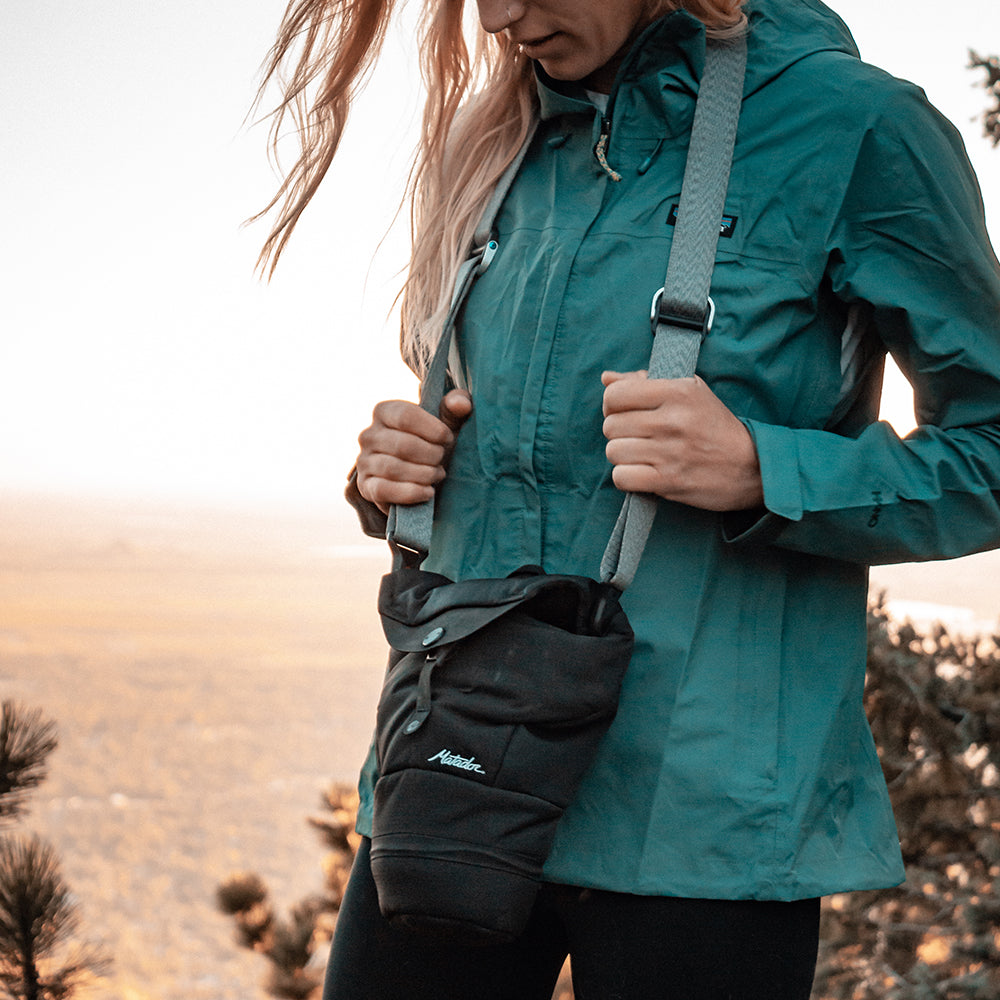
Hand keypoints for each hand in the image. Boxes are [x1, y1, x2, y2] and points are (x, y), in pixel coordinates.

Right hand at [355, 390, 472, 513]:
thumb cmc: (435, 444)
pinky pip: (384, 490)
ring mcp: (364, 462)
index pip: (405, 416)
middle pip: (402, 444)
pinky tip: (428, 492)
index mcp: (384, 412)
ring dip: (424, 474)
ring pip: (393, 468)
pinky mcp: (366, 488)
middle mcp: (369, 435)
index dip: (433, 430)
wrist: (424, 478)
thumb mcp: (447, 424)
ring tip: (437, 474)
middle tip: (442, 459)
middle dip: (431, 455)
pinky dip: (411, 492)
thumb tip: (461, 403)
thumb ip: (455, 409)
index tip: (448, 438)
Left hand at [602, 371, 763, 511]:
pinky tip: (641, 472)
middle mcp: (673, 420)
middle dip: (619, 432)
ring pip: (613, 451)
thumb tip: (606, 378)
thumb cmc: (715, 426)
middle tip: (636, 436)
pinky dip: (626, 477)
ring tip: (641, 455)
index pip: (615, 394)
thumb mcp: (689, 391)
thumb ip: (644, 382)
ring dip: (622, 456)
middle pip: (611, 425)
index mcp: (678, 391)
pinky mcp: (669, 481)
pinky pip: (622, 477)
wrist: (752, 466)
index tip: (625, 412)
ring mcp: (670, 452)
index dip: (613, 404)